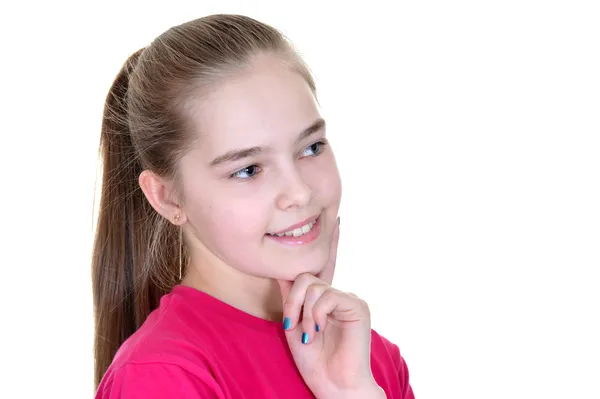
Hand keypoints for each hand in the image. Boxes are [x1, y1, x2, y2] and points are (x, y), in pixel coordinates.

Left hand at [277, 218, 382, 398]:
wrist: (332, 384)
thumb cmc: (314, 359)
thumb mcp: (293, 323)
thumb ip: (291, 296)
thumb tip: (282, 269)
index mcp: (323, 298)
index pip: (322, 266)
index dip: (331, 242)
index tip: (337, 219)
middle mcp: (336, 294)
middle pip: (305, 276)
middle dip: (292, 300)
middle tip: (291, 324)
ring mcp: (348, 298)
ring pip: (312, 285)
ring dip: (302, 312)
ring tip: (308, 333)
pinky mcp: (356, 305)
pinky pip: (326, 295)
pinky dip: (315, 314)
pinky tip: (318, 330)